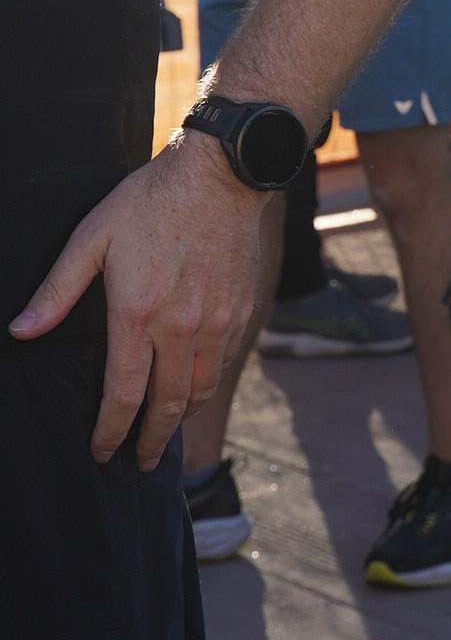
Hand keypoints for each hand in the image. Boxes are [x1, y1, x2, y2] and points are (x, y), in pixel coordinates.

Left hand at [10, 133, 268, 465]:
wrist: (222, 176)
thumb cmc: (150, 202)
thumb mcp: (92, 238)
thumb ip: (57, 290)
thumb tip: (22, 331)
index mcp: (138, 316)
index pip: (123, 394)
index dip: (110, 431)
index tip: (102, 452)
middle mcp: (181, 330)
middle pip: (167, 406)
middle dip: (150, 442)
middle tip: (139, 463)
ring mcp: (216, 324)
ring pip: (200, 391)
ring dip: (181, 419)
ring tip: (165, 433)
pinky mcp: (240, 313)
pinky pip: (222, 365)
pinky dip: (206, 387)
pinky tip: (195, 390)